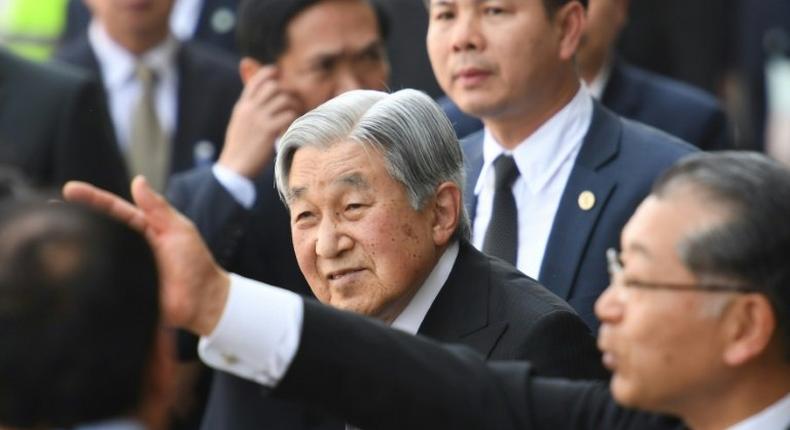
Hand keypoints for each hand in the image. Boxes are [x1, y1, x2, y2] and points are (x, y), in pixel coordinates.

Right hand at [63, 176, 229, 335]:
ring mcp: (124, 268)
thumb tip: (137, 180)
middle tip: (51, 209)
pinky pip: (100, 281)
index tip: (70, 190)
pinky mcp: (121, 290)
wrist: (203, 303)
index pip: (114, 210)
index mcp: (144, 228)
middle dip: (76, 218)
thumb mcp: (179, 231)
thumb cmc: (195, 264)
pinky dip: (86, 275)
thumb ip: (158, 208)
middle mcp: (130, 247)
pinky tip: (70, 268)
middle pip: (100, 229)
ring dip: (78, 244)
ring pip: (97, 254)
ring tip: (55, 233)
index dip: (92, 199)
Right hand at [218, 66, 301, 178]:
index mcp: (242, 106)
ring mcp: (259, 119)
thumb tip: (259, 102)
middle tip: (292, 101)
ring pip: (283, 99)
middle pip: (273, 86)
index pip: (256, 80)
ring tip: (294, 115)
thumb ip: (249, 110)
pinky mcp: (268, 130)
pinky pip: (288, 115)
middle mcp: (250, 109)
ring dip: (293, 106)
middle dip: (286, 91)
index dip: (269, 72)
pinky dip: (294, 118)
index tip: (279, 73)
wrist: (234, 167)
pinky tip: (293, 125)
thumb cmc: (238, 148)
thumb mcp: (239, 123)